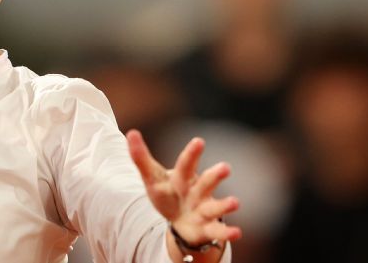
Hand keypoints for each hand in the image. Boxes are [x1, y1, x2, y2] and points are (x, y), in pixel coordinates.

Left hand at [127, 130, 241, 248]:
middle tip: (226, 167)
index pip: (186, 164)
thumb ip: (141, 157)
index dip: (191, 154)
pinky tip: (236, 234)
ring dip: (225, 205)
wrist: (181, 222)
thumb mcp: (152, 178)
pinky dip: (227, 233)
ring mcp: (204, 210)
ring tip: (236, 202)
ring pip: (215, 207)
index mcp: (183, 178)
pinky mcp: (207, 228)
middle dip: (215, 175)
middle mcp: (197, 192)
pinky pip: (218, 231)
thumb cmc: (168, 194)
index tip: (199, 141)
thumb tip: (131, 133)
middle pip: (206, 182)